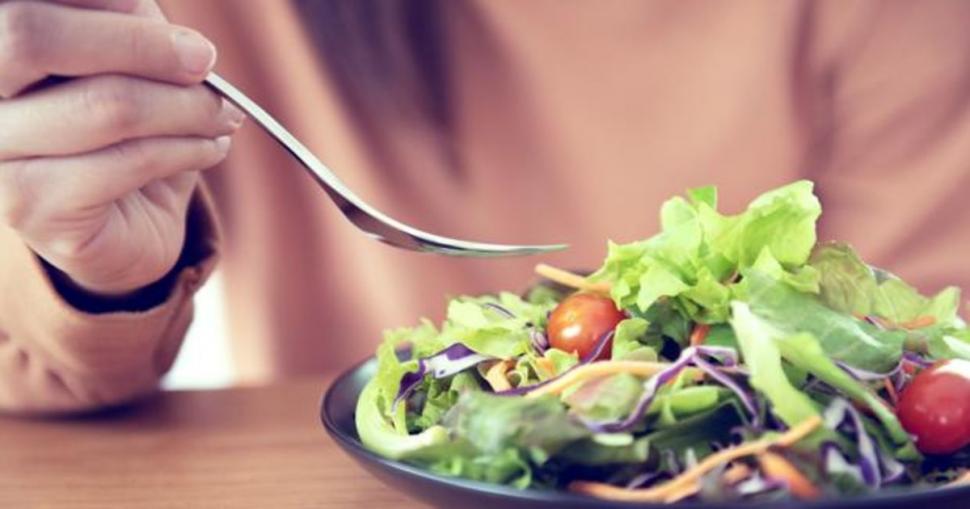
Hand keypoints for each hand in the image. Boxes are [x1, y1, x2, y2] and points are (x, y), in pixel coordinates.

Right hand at [0, 0, 242, 295]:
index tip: (172, 27)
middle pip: (32, 36)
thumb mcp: (127, 58)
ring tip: (223, 115)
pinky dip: (187, 150)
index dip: (102, 4)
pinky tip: (210, 148)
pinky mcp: (31, 207)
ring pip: (102, 106)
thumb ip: (126, 25)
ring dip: (185, 108)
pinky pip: (126, 162)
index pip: (28, 10)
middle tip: (203, 61)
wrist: (126, 224)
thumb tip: (168, 29)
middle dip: (139, 44)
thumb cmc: (127, 128)